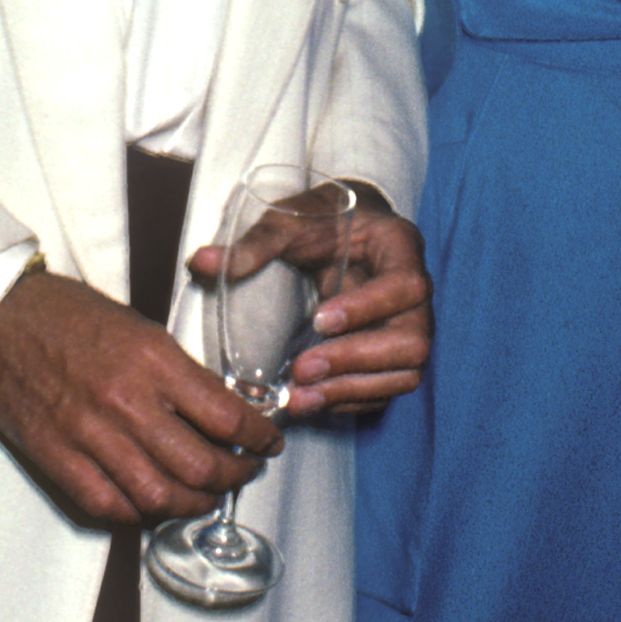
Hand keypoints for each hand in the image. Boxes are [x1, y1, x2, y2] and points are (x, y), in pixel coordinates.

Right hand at [0, 266, 280, 527]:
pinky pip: (110, 505)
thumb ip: (179, 374)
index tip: (269, 442)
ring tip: (206, 494)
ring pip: (160, 495)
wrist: (0, 316)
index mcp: (153, 361)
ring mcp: (89, 435)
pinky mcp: (57, 457)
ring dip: (193, 502)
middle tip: (245, 470)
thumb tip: (220, 412)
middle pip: (201, 466)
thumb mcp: (140, 328)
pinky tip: (154, 502)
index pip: (227, 416)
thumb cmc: (70, 316)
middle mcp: (126, 402)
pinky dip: (139, 512)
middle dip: (235, 476)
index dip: (259, 437)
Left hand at [189, 202, 432, 415]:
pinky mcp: (392, 358)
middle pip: (413, 342)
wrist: (346, 232)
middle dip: (357, 361)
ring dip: (351, 390)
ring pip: (404, 374)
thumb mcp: (293, 220)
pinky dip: (349, 402)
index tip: (319, 319)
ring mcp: (408, 330)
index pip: (406, 287)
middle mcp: (416, 297)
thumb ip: (257, 242)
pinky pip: (385, 391)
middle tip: (303, 370)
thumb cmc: (325, 221)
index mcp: (400, 250)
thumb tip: (204, 262)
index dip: (367, 308)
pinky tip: (310, 402)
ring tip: (300, 398)